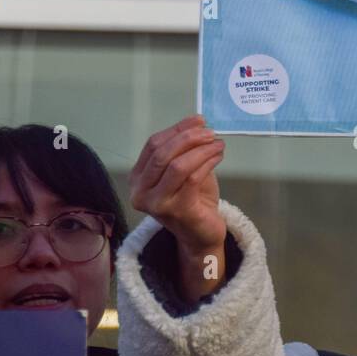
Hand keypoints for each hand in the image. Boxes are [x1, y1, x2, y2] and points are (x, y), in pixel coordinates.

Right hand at [130, 115, 226, 301]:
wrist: (201, 235)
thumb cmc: (193, 199)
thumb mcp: (186, 169)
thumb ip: (185, 148)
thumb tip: (197, 120)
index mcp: (138, 178)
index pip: (153, 145)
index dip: (176, 130)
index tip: (199, 120)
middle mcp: (140, 192)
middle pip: (162, 154)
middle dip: (188, 138)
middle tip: (210, 132)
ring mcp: (156, 204)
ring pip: (177, 165)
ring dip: (201, 150)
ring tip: (218, 144)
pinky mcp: (176, 211)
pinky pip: (192, 179)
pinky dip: (207, 162)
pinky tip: (218, 157)